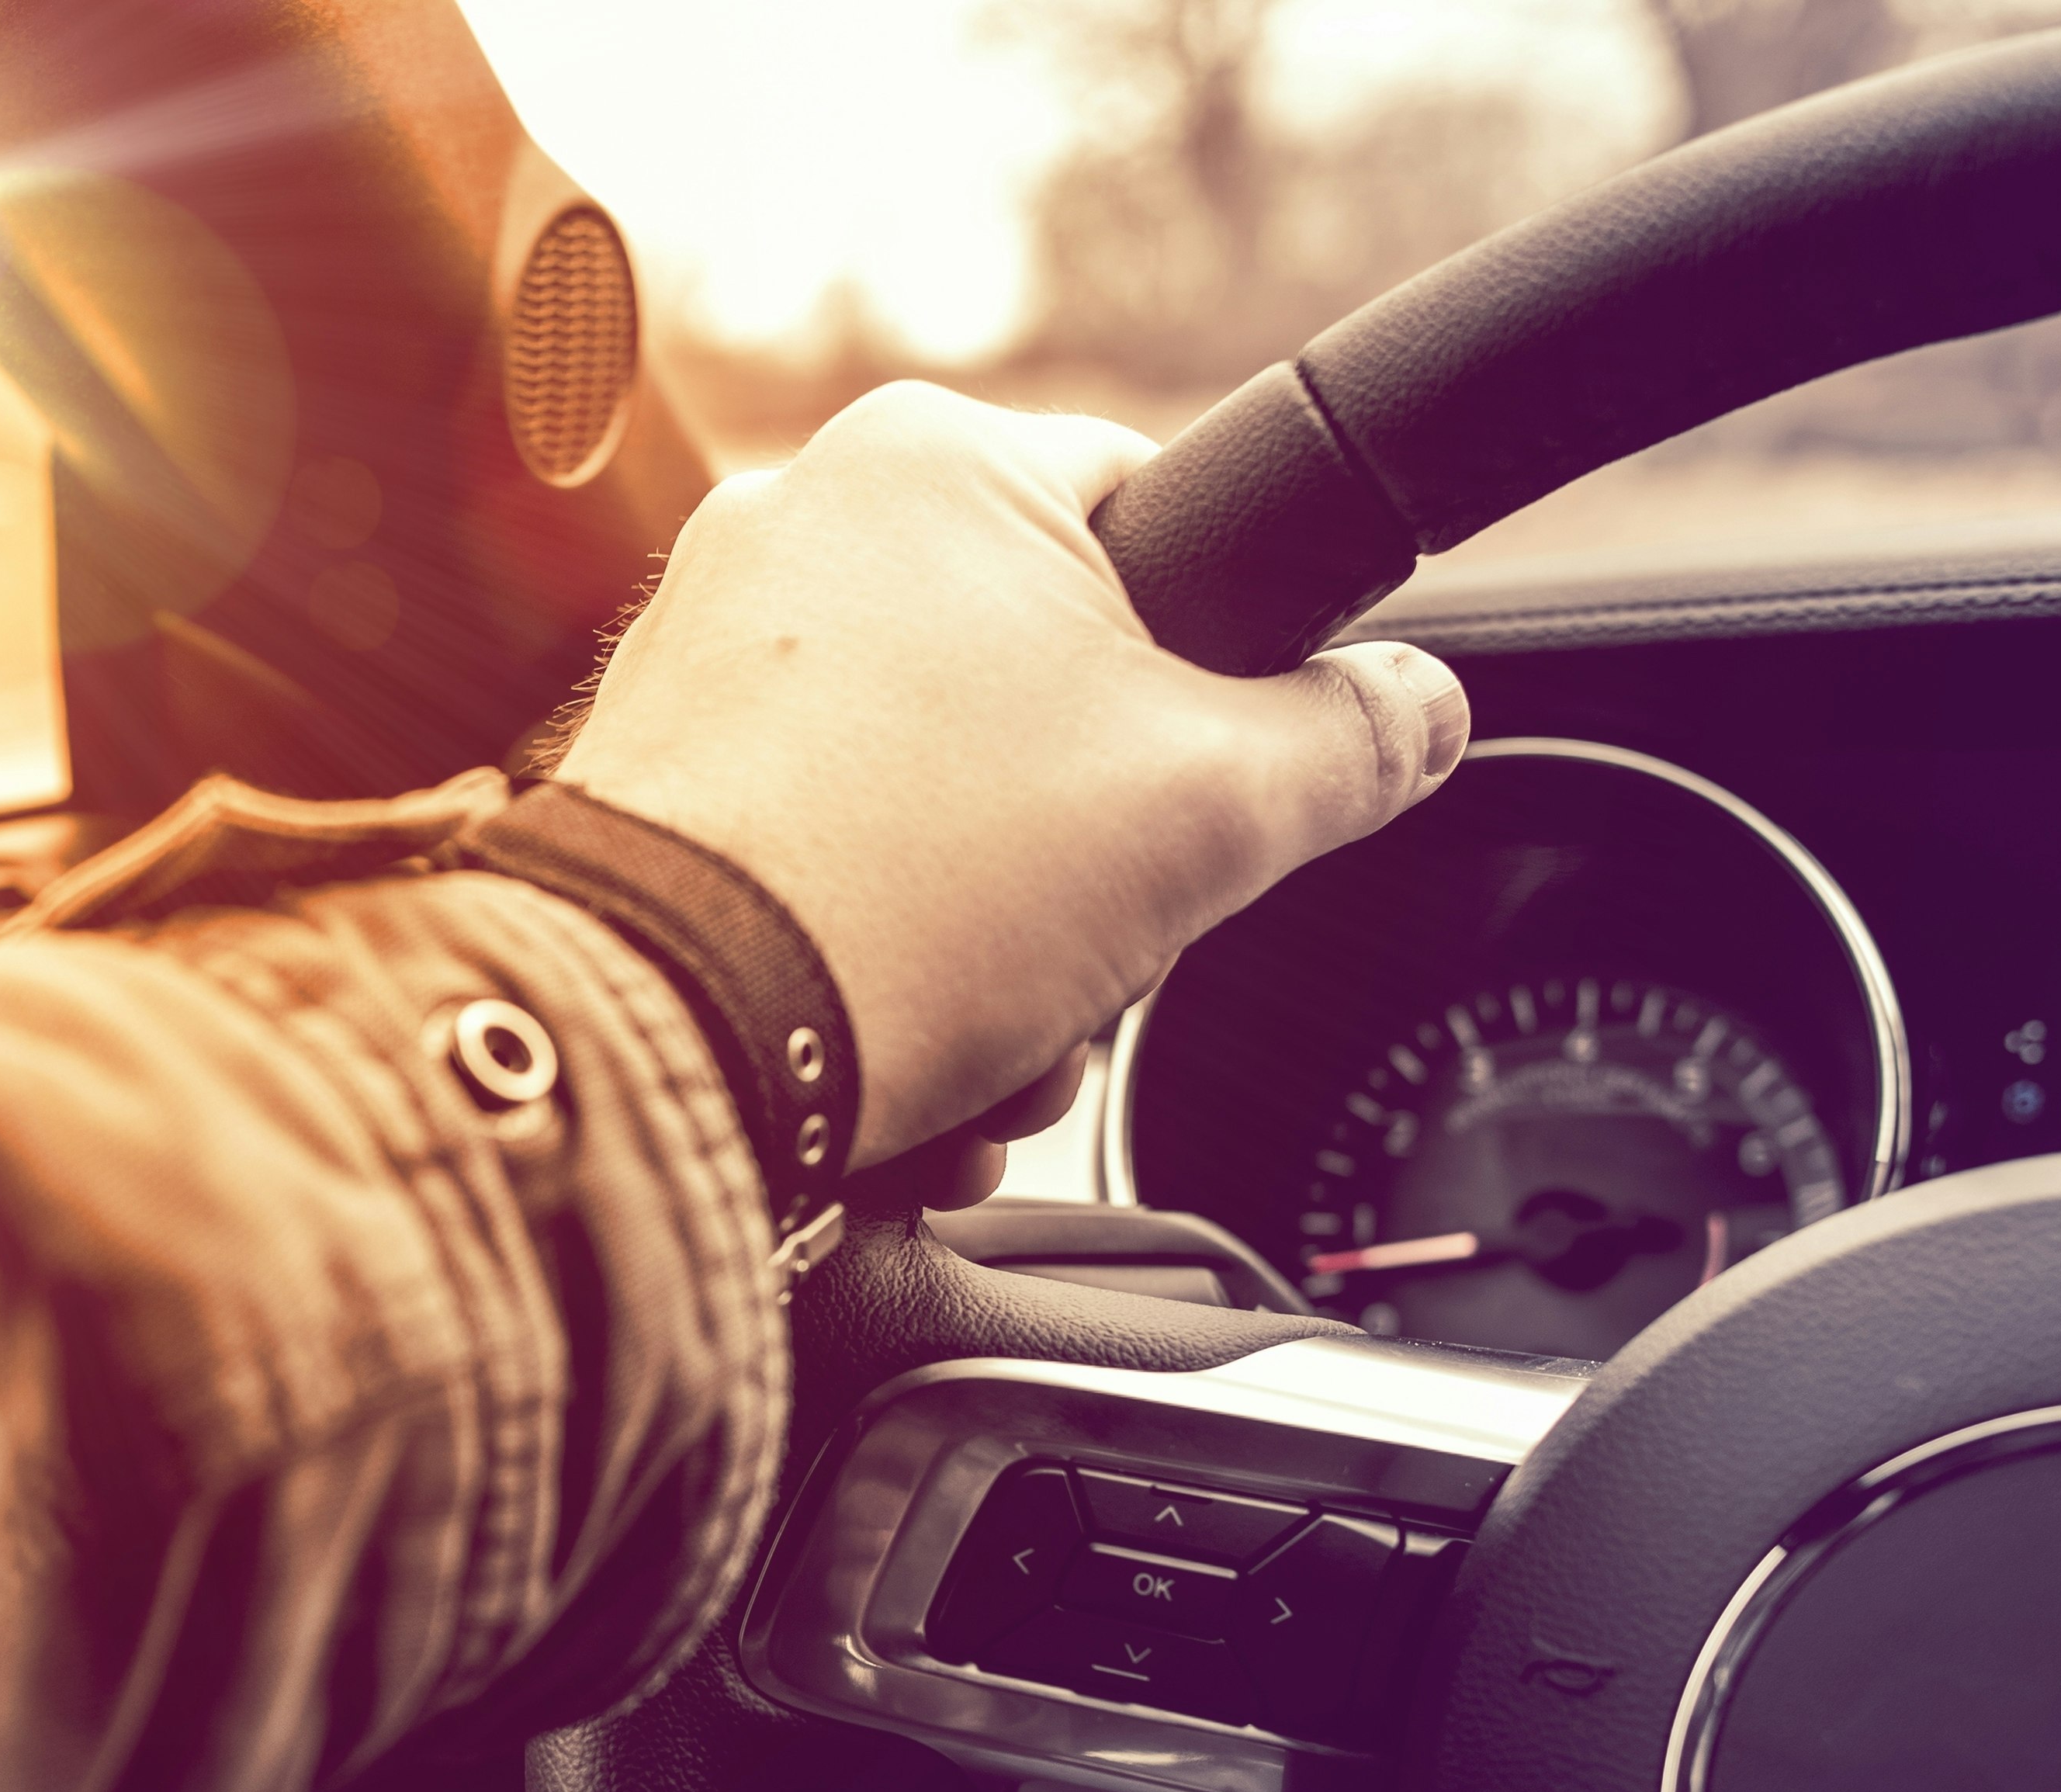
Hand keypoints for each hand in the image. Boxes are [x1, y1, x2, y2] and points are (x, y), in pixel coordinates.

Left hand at [557, 383, 1469, 1200]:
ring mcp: (702, 655)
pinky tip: (895, 1061)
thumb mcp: (1216, 809)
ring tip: (982, 1030)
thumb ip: (1352, 743)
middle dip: (1093, 869)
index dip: (1221, 674)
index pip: (1164, 520)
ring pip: (936, 806)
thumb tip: (1413, 711)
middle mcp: (794, 523)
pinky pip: (821, 865)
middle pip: (1047, 695)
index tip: (1213, 783)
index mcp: (937, 461)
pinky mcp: (647, 786)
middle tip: (1089, 948)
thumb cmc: (911, 893)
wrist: (662, 1044)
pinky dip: (877, 971)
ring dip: (997, 950)